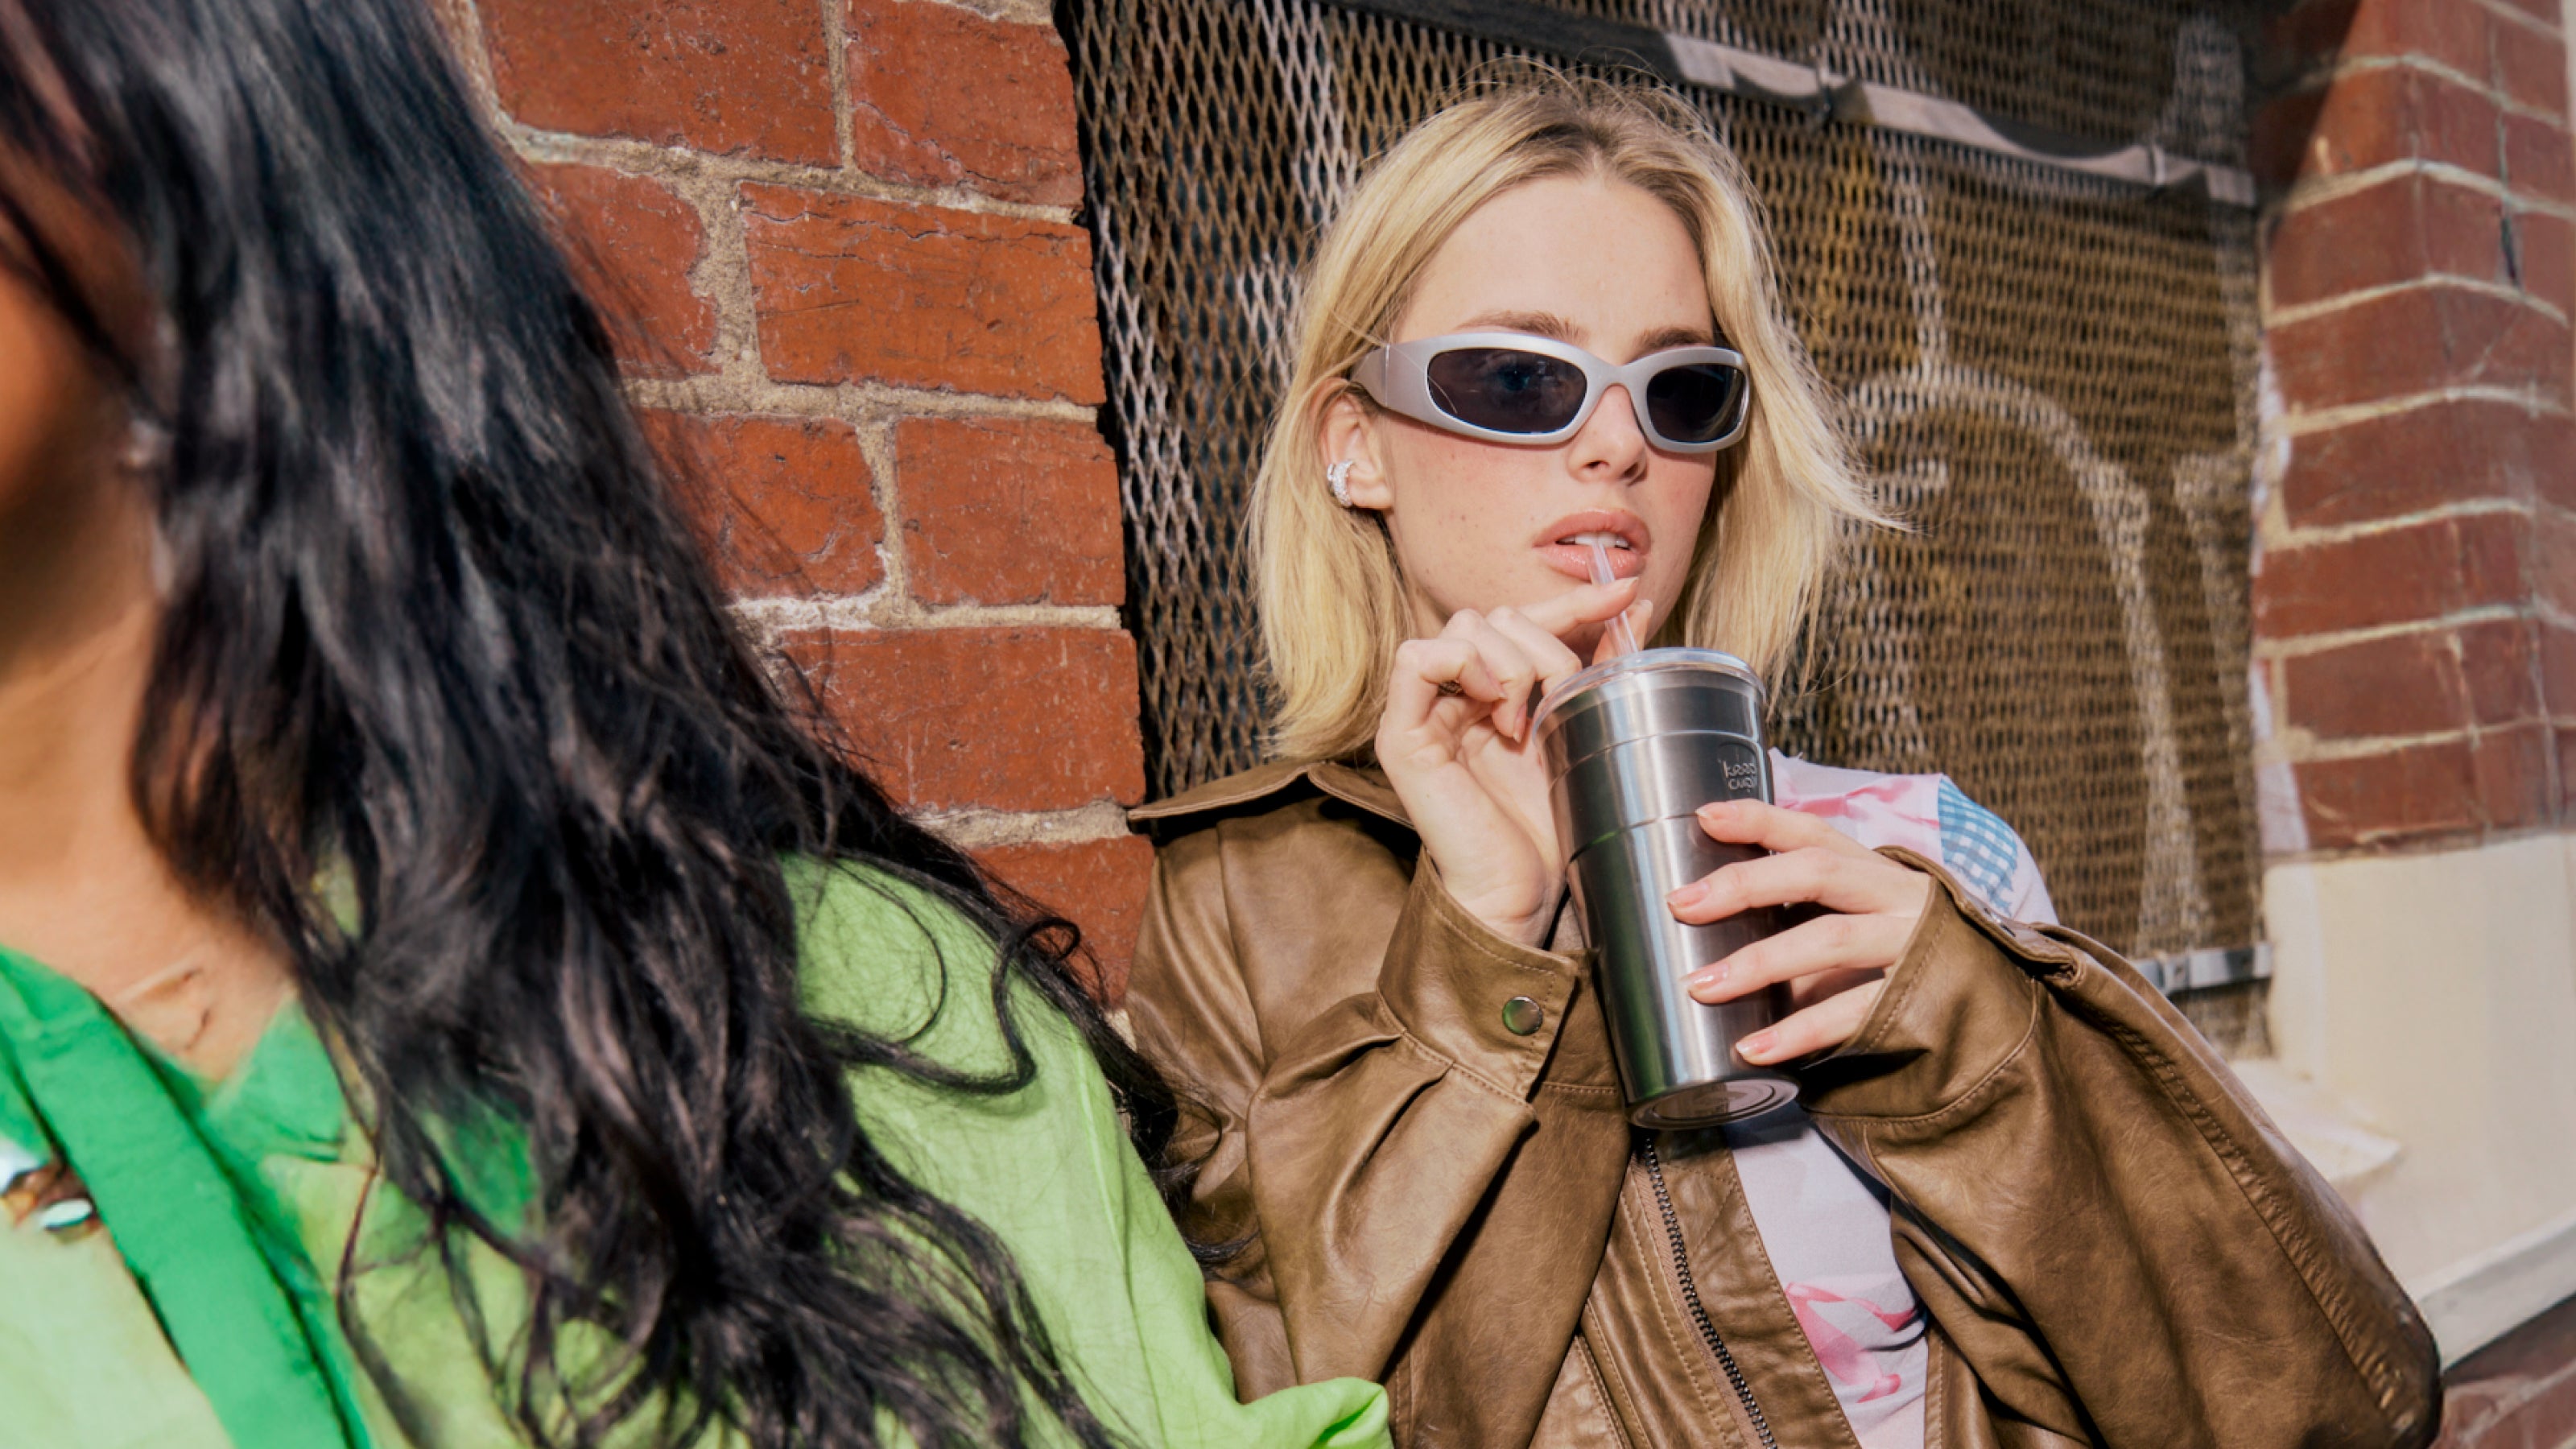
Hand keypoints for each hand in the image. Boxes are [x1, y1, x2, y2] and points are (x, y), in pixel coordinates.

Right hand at [1376, 581, 1651, 944]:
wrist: (1522, 893)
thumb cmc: (1552, 826)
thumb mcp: (1586, 730)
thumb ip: (1603, 669)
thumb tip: (1637, 606)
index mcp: (1494, 691)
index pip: (1524, 619)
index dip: (1573, 602)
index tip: (1625, 593)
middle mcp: (1455, 694)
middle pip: (1493, 616)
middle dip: (1541, 646)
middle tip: (1557, 703)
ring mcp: (1424, 712)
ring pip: (1463, 629)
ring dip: (1508, 663)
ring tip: (1523, 721)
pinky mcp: (1402, 736)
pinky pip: (1414, 659)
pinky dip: (1459, 665)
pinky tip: (1491, 708)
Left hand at [1666, 800, 1932, 1064]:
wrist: (1993, 998)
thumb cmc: (1899, 954)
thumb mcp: (1856, 919)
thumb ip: (1802, 914)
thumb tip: (1709, 926)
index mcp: (1872, 869)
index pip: (1812, 832)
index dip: (1758, 819)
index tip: (1704, 816)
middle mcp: (1893, 895)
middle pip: (1815, 873)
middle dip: (1744, 885)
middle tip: (1682, 904)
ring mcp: (1909, 943)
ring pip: (1830, 939)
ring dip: (1759, 963)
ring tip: (1701, 985)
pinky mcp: (1918, 999)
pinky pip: (1851, 1012)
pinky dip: (1798, 1031)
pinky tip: (1752, 1047)